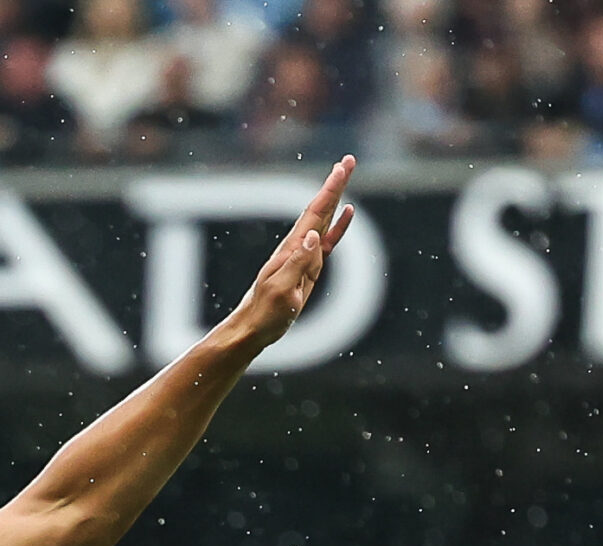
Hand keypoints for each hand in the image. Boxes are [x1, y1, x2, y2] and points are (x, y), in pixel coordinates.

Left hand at [225, 156, 358, 350]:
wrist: (253, 328)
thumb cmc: (265, 313)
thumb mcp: (282, 291)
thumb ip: (298, 264)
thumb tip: (313, 236)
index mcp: (291, 250)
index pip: (315, 213)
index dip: (331, 189)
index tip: (343, 167)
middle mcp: (297, 247)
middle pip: (320, 209)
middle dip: (335, 184)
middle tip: (349, 160)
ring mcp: (303, 255)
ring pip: (324, 220)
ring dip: (336, 198)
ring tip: (345, 176)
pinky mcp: (308, 267)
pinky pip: (327, 241)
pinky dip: (339, 226)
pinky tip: (348, 212)